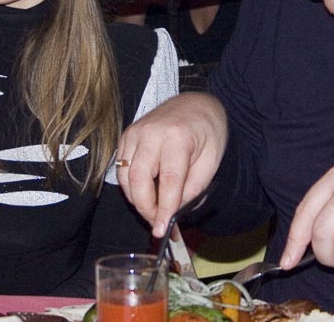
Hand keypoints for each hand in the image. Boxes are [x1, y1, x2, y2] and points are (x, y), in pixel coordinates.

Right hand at [117, 92, 227, 236]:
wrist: (196, 103)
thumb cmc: (207, 131)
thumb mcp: (212, 160)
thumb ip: (193, 188)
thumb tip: (173, 213)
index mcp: (178, 137)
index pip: (168, 181)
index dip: (164, 209)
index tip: (161, 230)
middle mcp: (151, 133)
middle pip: (138, 179)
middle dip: (145, 207)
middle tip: (156, 222)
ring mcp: (135, 132)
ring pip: (125, 176)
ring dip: (136, 198)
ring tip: (153, 208)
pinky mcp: (126, 135)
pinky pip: (121, 167)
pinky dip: (130, 184)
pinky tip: (145, 190)